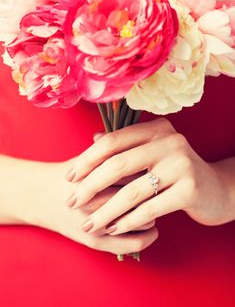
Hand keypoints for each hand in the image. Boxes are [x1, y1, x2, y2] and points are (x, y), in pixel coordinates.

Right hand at [26, 161, 157, 254]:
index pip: (137, 174)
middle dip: (154, 191)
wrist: (41, 196)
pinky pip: (133, 243)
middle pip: (141, 196)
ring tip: (154, 205)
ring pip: (141, 220)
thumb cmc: (70, 175)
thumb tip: (143, 142)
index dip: (151, 171)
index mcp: (98, 177)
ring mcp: (97, 224)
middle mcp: (97, 201)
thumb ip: (112, 149)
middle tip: (159, 187)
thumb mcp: (88, 158)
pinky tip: (152, 228)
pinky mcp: (97, 242)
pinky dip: (148, 236)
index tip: (158, 170)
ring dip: (153, 212)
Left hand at [65, 118, 233, 236]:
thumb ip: (125, 145)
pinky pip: (150, 209)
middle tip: (72, 202)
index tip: (69, 177)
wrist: (215, 189)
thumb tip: (92, 139)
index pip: (113, 141)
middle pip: (118, 164)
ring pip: (132, 191)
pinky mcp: (190, 190)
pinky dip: (128, 221)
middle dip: (90, 186)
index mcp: (156, 129)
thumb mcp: (152, 152)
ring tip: (89, 223)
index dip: (87, 159)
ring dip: (106, 211)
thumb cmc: (174, 171)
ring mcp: (181, 164)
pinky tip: (114, 228)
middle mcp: (170, 141)